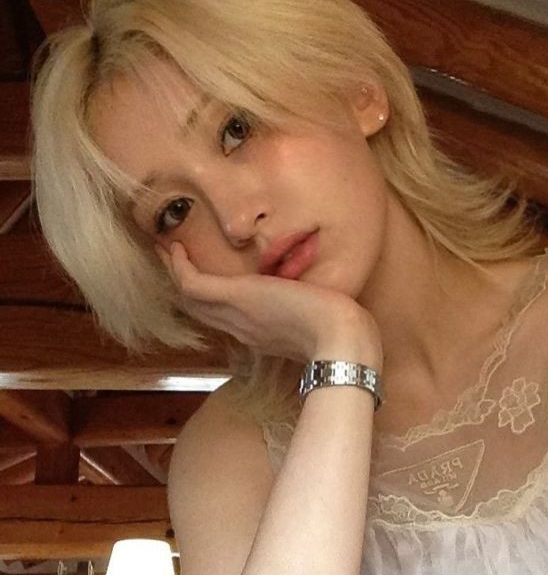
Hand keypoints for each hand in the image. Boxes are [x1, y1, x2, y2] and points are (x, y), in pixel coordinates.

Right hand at [155, 242, 382, 369]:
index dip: (211, 301)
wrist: (341, 339)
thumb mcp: (322, 321)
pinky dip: (179, 267)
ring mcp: (235, 315)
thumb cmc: (342, 332)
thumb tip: (321, 304)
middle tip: (171, 260)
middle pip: (201, 310)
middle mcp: (242, 329)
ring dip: (175, 273)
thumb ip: (313, 315)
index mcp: (262, 335)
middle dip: (184, 285)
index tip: (205, 281)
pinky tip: (175, 247)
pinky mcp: (235, 297)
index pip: (227, 319)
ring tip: (165, 250)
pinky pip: (191, 283)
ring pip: (190, 298)